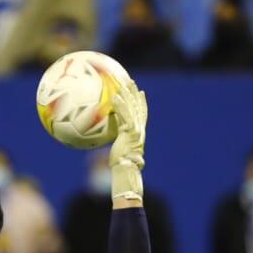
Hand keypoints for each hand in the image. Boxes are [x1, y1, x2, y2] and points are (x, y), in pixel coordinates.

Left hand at [108, 72, 147, 199]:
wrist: (126, 170)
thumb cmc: (122, 165)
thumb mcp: (120, 151)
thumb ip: (119, 143)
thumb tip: (110, 142)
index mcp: (139, 133)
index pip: (142, 114)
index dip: (142, 103)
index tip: (140, 93)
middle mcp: (140, 129)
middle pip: (138, 107)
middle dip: (135, 94)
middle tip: (131, 82)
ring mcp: (136, 129)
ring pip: (132, 108)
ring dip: (127, 95)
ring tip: (122, 84)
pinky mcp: (129, 131)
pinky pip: (123, 115)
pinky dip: (119, 105)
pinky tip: (114, 97)